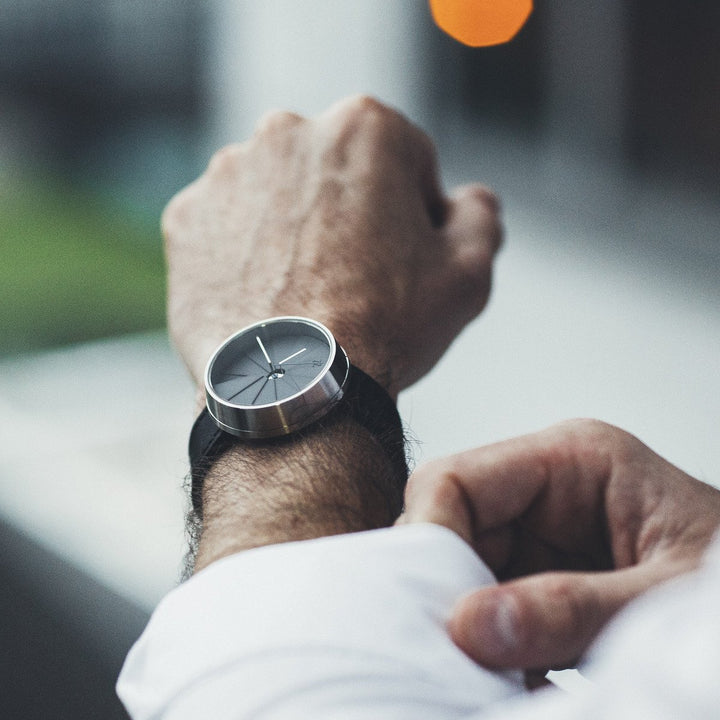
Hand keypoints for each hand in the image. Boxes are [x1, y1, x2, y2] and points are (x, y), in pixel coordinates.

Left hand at [162, 95, 501, 398]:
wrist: (291, 387)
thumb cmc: (384, 327)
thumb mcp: (468, 272)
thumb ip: (480, 217)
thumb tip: (470, 201)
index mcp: (365, 128)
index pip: (405, 160)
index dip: (414, 211)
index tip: (405, 256)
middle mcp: (288, 131)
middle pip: (336, 171)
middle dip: (352, 212)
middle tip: (357, 277)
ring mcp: (228, 173)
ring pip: (278, 196)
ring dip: (296, 230)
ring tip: (308, 292)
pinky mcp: (186, 217)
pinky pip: (228, 228)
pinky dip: (246, 254)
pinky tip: (266, 297)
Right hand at [399, 419, 719, 673]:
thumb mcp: (668, 598)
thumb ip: (573, 608)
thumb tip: (473, 625)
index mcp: (574, 459)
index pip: (457, 480)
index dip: (430, 537)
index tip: (436, 610)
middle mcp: (546, 493)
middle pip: (452, 529)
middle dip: (448, 593)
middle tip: (453, 656)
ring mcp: (542, 540)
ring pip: (464, 576)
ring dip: (468, 629)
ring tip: (486, 677)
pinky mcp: (544, 584)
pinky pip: (491, 612)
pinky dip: (492, 653)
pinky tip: (512, 682)